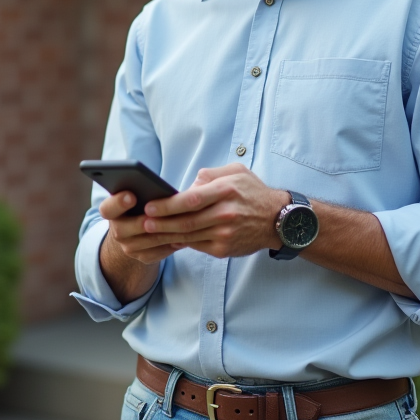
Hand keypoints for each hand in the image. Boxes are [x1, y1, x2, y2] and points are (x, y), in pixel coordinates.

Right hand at [99, 190, 183, 265]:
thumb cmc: (142, 204)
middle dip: (143, 221)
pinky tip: (184, 237)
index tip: (132, 196)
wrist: (139, 230)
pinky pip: (157, 253)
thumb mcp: (138, 195)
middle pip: (125, 229)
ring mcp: (128, 247)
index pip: (107, 209)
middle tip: (159, 214)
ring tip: (180, 224)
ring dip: (163, 233)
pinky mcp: (142, 257)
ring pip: (146, 242)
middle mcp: (117, 231)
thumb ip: (143, 190)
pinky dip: (170, 245)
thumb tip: (158, 189)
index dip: (118, 203)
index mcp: (112, 211)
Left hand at [140, 164, 289, 257]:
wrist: (278, 220)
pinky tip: (166, 239)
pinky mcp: (224, 248)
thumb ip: (210, 175)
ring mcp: (225, 233)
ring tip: (148, 231)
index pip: (191, 200)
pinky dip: (179, 243)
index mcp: (226, 191)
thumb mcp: (236, 172)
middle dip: (160, 223)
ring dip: (165, 235)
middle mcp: (226, 213)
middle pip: (186, 221)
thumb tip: (187, 186)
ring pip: (188, 236)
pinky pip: (196, 246)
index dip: (168, 205)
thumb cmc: (253, 192)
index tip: (150, 206)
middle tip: (142, 222)